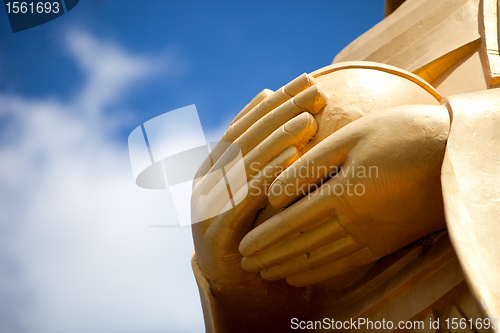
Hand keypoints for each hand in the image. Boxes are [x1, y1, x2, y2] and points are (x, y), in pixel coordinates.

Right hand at [191, 73, 327, 329]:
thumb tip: (267, 93)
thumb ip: (258, 142)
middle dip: (282, 113)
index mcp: (214, 167)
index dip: (276, 103)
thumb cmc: (255, 229)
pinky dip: (268, 175)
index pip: (245, 126)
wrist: (239, 286)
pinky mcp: (217, 234)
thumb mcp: (255, 185)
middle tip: (315, 90)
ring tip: (309, 119)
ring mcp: (208, 208)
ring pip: (244, 166)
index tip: (308, 80)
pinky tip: (293, 157)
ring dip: (277, 139)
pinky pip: (244, 201)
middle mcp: (207, 183)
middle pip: (246, 140)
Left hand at [239, 104, 449, 286]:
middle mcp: (355, 223)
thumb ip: (309, 167)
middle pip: (302, 246)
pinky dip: (320, 271)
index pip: (291, 223)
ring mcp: (372, 236)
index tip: (243, 247)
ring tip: (268, 273)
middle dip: (271, 257)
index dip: (265, 237)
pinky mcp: (386, 242)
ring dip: (291, 267)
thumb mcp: (350, 139)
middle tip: (247, 265)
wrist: (455, 154)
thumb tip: (274, 192)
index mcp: (343, 195)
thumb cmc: (401, 135)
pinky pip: (346, 264)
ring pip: (321, 259)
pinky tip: (304, 275)